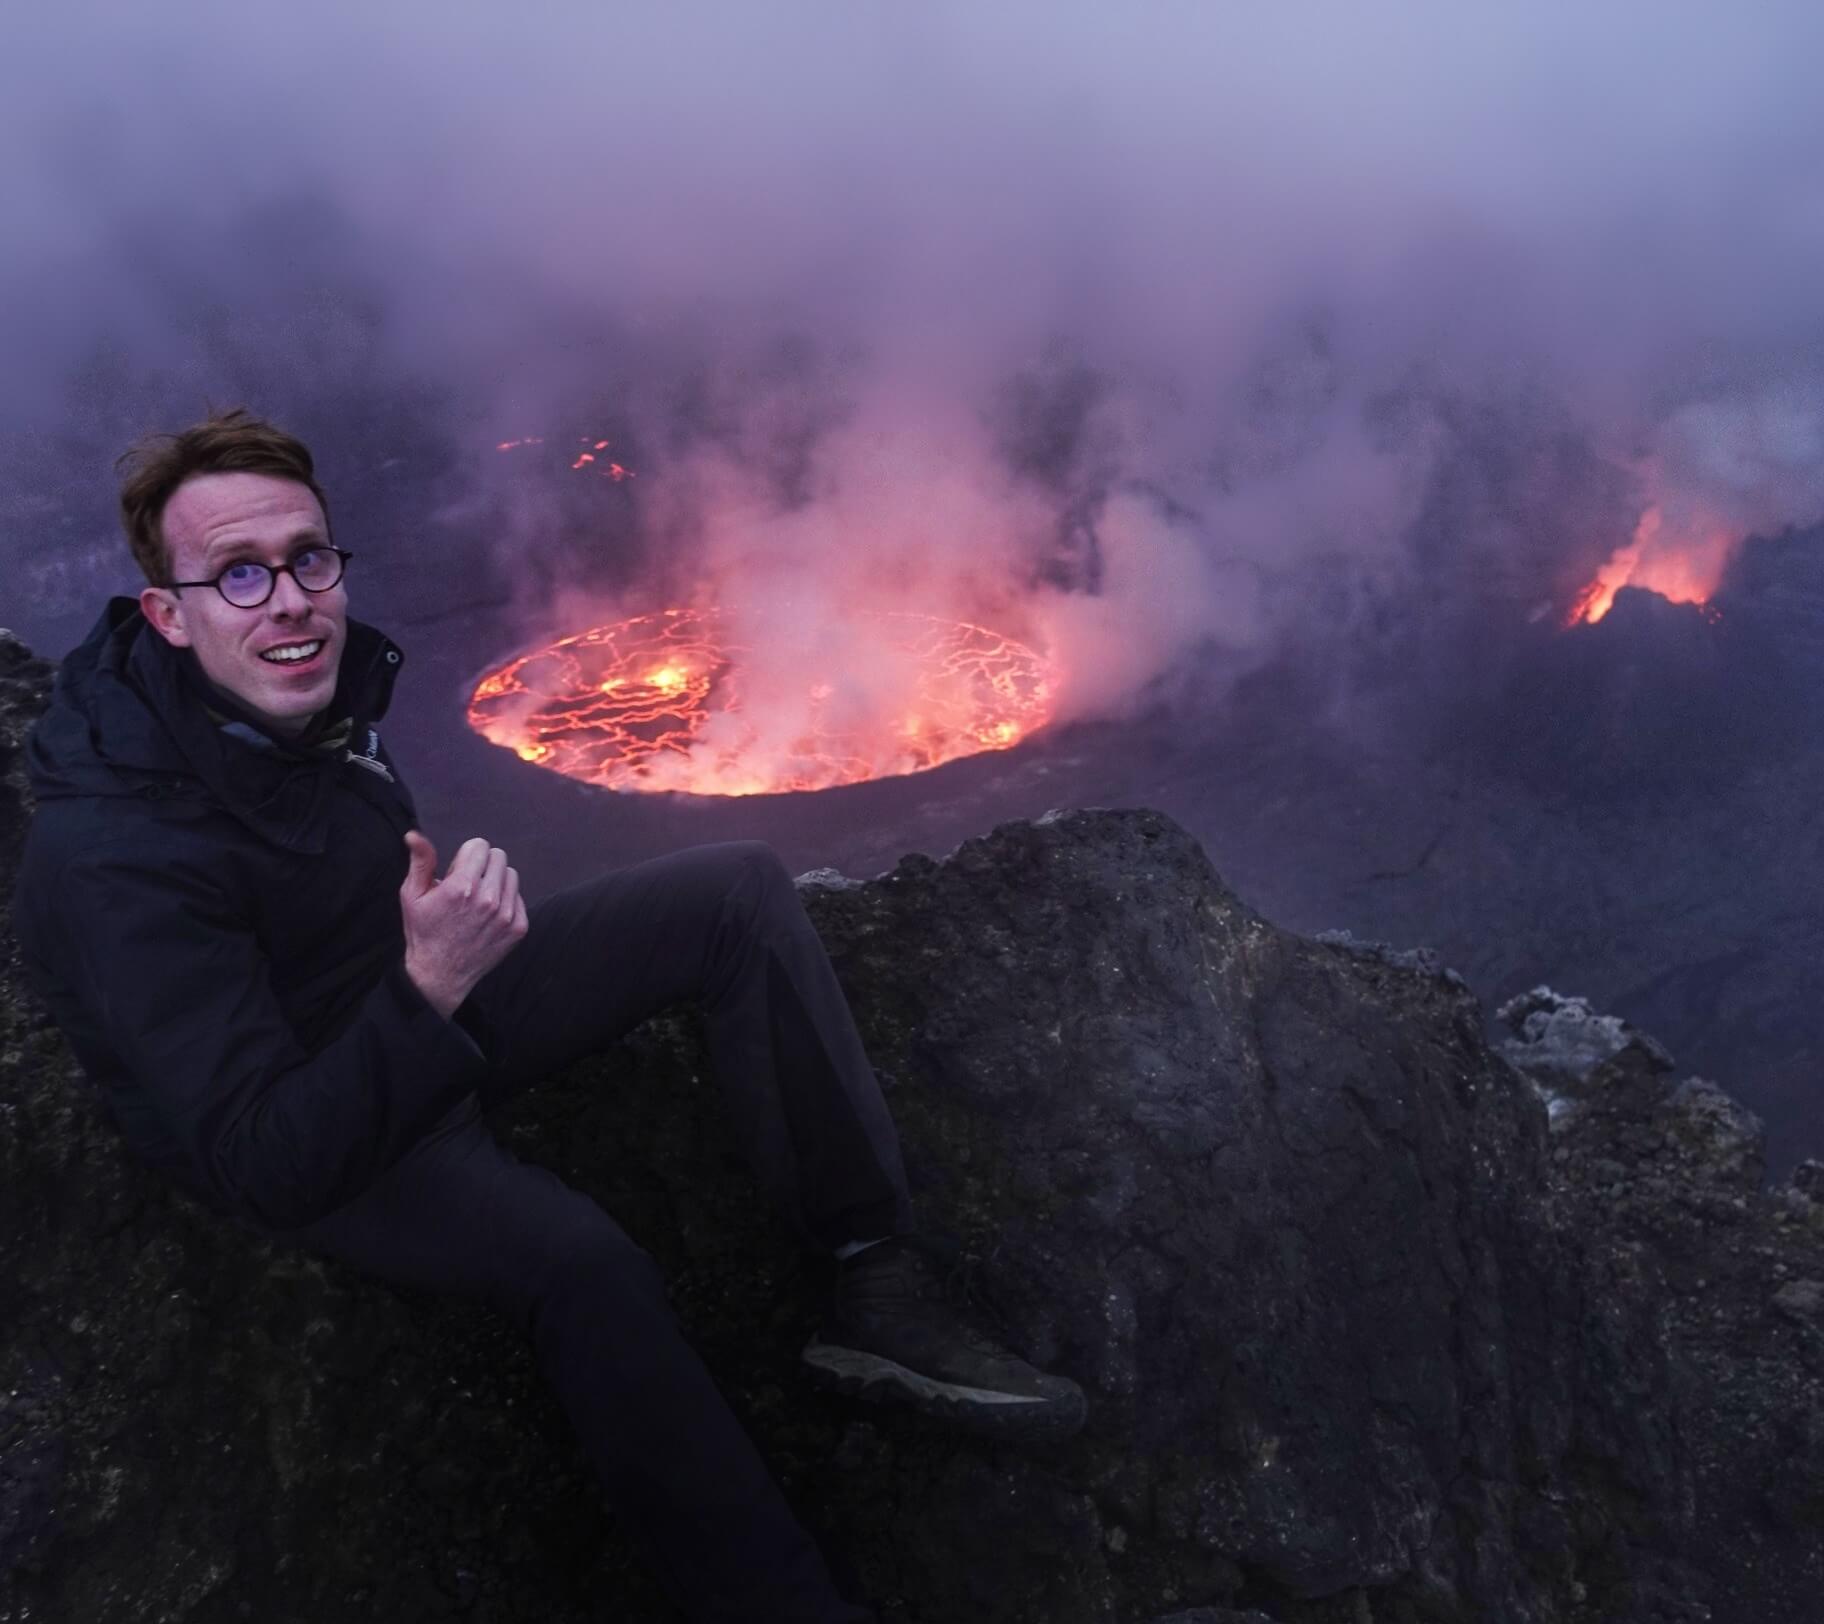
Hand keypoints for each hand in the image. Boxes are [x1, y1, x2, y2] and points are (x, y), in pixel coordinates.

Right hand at [399, 830, 527, 1018]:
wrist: (440, 975)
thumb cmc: (423, 932)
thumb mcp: (412, 895)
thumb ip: (420, 861)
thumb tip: (414, 834)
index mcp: (462, 886)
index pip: (480, 845)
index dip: (465, 856)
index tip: (456, 872)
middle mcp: (488, 899)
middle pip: (498, 856)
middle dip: (482, 865)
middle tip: (467, 885)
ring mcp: (506, 915)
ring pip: (510, 875)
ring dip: (495, 881)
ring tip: (477, 900)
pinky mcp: (518, 928)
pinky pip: (519, 897)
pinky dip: (505, 901)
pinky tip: (487, 915)